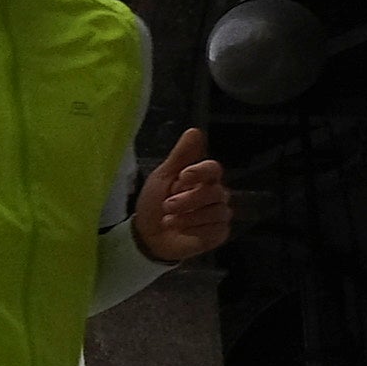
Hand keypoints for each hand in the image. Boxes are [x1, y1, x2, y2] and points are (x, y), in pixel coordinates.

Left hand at [133, 127, 231, 262]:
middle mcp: (215, 194)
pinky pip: (217, 229)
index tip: (182, 177)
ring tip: (168, 221)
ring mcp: (219, 214)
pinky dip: (196, 230)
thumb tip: (195, 130)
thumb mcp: (162, 177)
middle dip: (188, 200)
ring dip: (189, 217)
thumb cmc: (154, 203)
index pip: (213, 168)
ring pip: (217, 212)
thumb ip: (180, 156)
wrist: (147, 235)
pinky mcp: (219, 233)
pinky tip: (182, 231)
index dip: (200, 172)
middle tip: (166, 206)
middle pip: (215, 191)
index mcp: (202, 177)